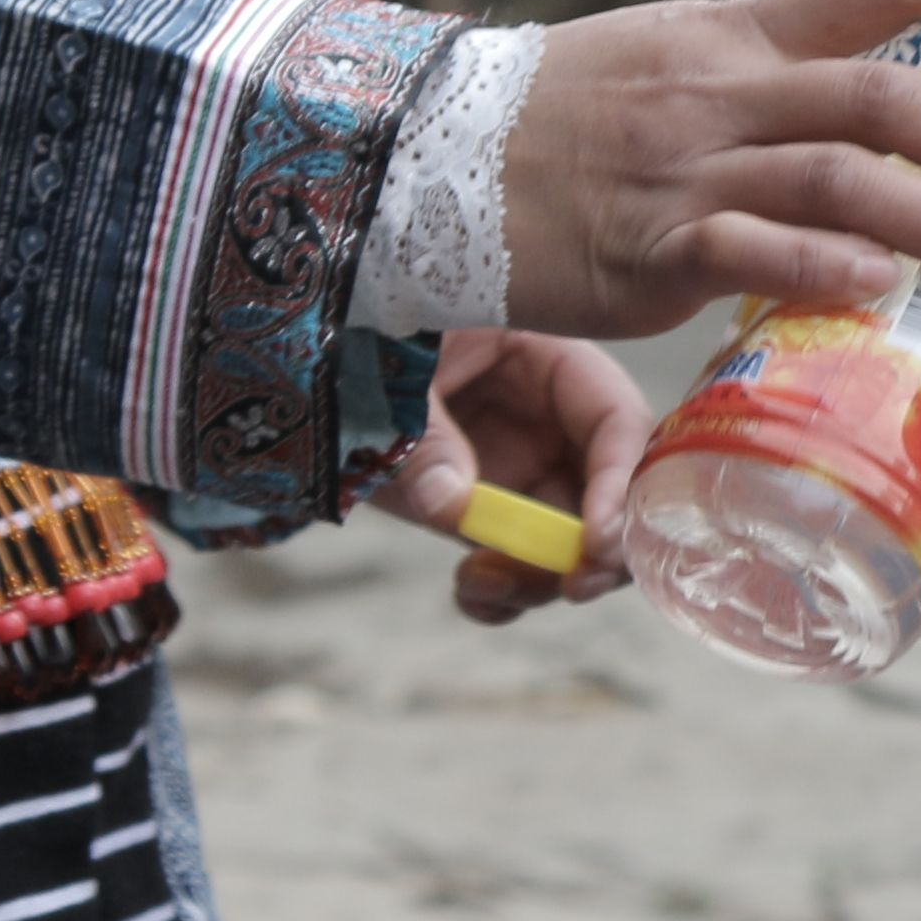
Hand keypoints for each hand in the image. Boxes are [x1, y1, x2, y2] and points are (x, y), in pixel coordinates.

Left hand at [385, 329, 646, 623]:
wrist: (300, 359)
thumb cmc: (357, 328)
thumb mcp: (389, 367)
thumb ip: (423, 434)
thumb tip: (453, 505)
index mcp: (543, 355)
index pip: (614, 419)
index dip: (620, 481)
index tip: (595, 543)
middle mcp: (544, 415)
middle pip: (606, 488)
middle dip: (597, 546)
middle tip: (571, 585)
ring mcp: (514, 465)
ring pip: (565, 536)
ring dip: (542, 576)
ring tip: (484, 583)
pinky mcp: (478, 506)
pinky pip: (512, 558)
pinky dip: (503, 589)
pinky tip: (472, 591)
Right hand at [499, 0, 920, 335]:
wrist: (420, 159)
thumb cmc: (565, 121)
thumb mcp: (675, 61)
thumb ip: (771, 78)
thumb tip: (878, 106)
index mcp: (742, 32)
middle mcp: (726, 87)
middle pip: (884, 93)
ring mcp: (687, 166)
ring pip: (841, 178)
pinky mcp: (647, 248)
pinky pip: (749, 252)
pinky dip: (823, 270)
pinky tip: (887, 298)